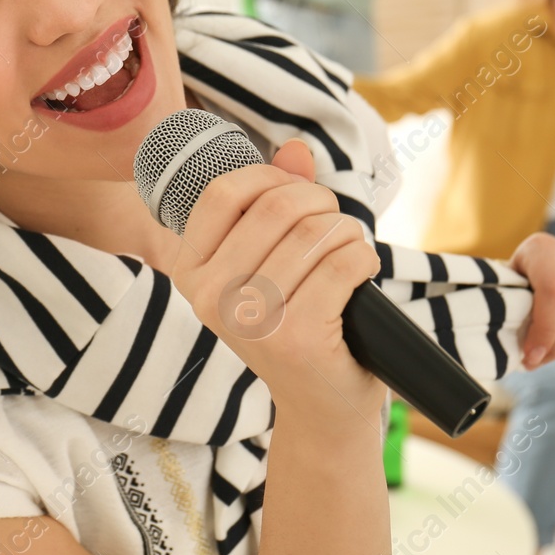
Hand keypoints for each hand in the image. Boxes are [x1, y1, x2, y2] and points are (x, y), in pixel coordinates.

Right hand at [170, 138, 384, 432]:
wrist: (320, 405)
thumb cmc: (296, 322)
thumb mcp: (270, 260)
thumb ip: (275, 199)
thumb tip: (296, 149)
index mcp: (190, 272)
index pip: (222, 192)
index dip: (270, 178)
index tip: (297, 196)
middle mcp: (210, 298)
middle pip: (275, 206)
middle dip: (320, 203)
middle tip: (335, 225)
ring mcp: (251, 321)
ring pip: (316, 232)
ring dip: (347, 233)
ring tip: (348, 254)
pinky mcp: (296, 338)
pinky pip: (343, 263)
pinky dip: (364, 258)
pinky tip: (361, 274)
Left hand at [508, 232, 554, 369]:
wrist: (538, 269)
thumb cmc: (516, 285)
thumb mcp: (507, 291)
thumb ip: (513, 313)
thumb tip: (527, 355)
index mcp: (541, 247)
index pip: (554, 292)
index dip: (545, 329)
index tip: (531, 355)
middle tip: (538, 360)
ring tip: (550, 354)